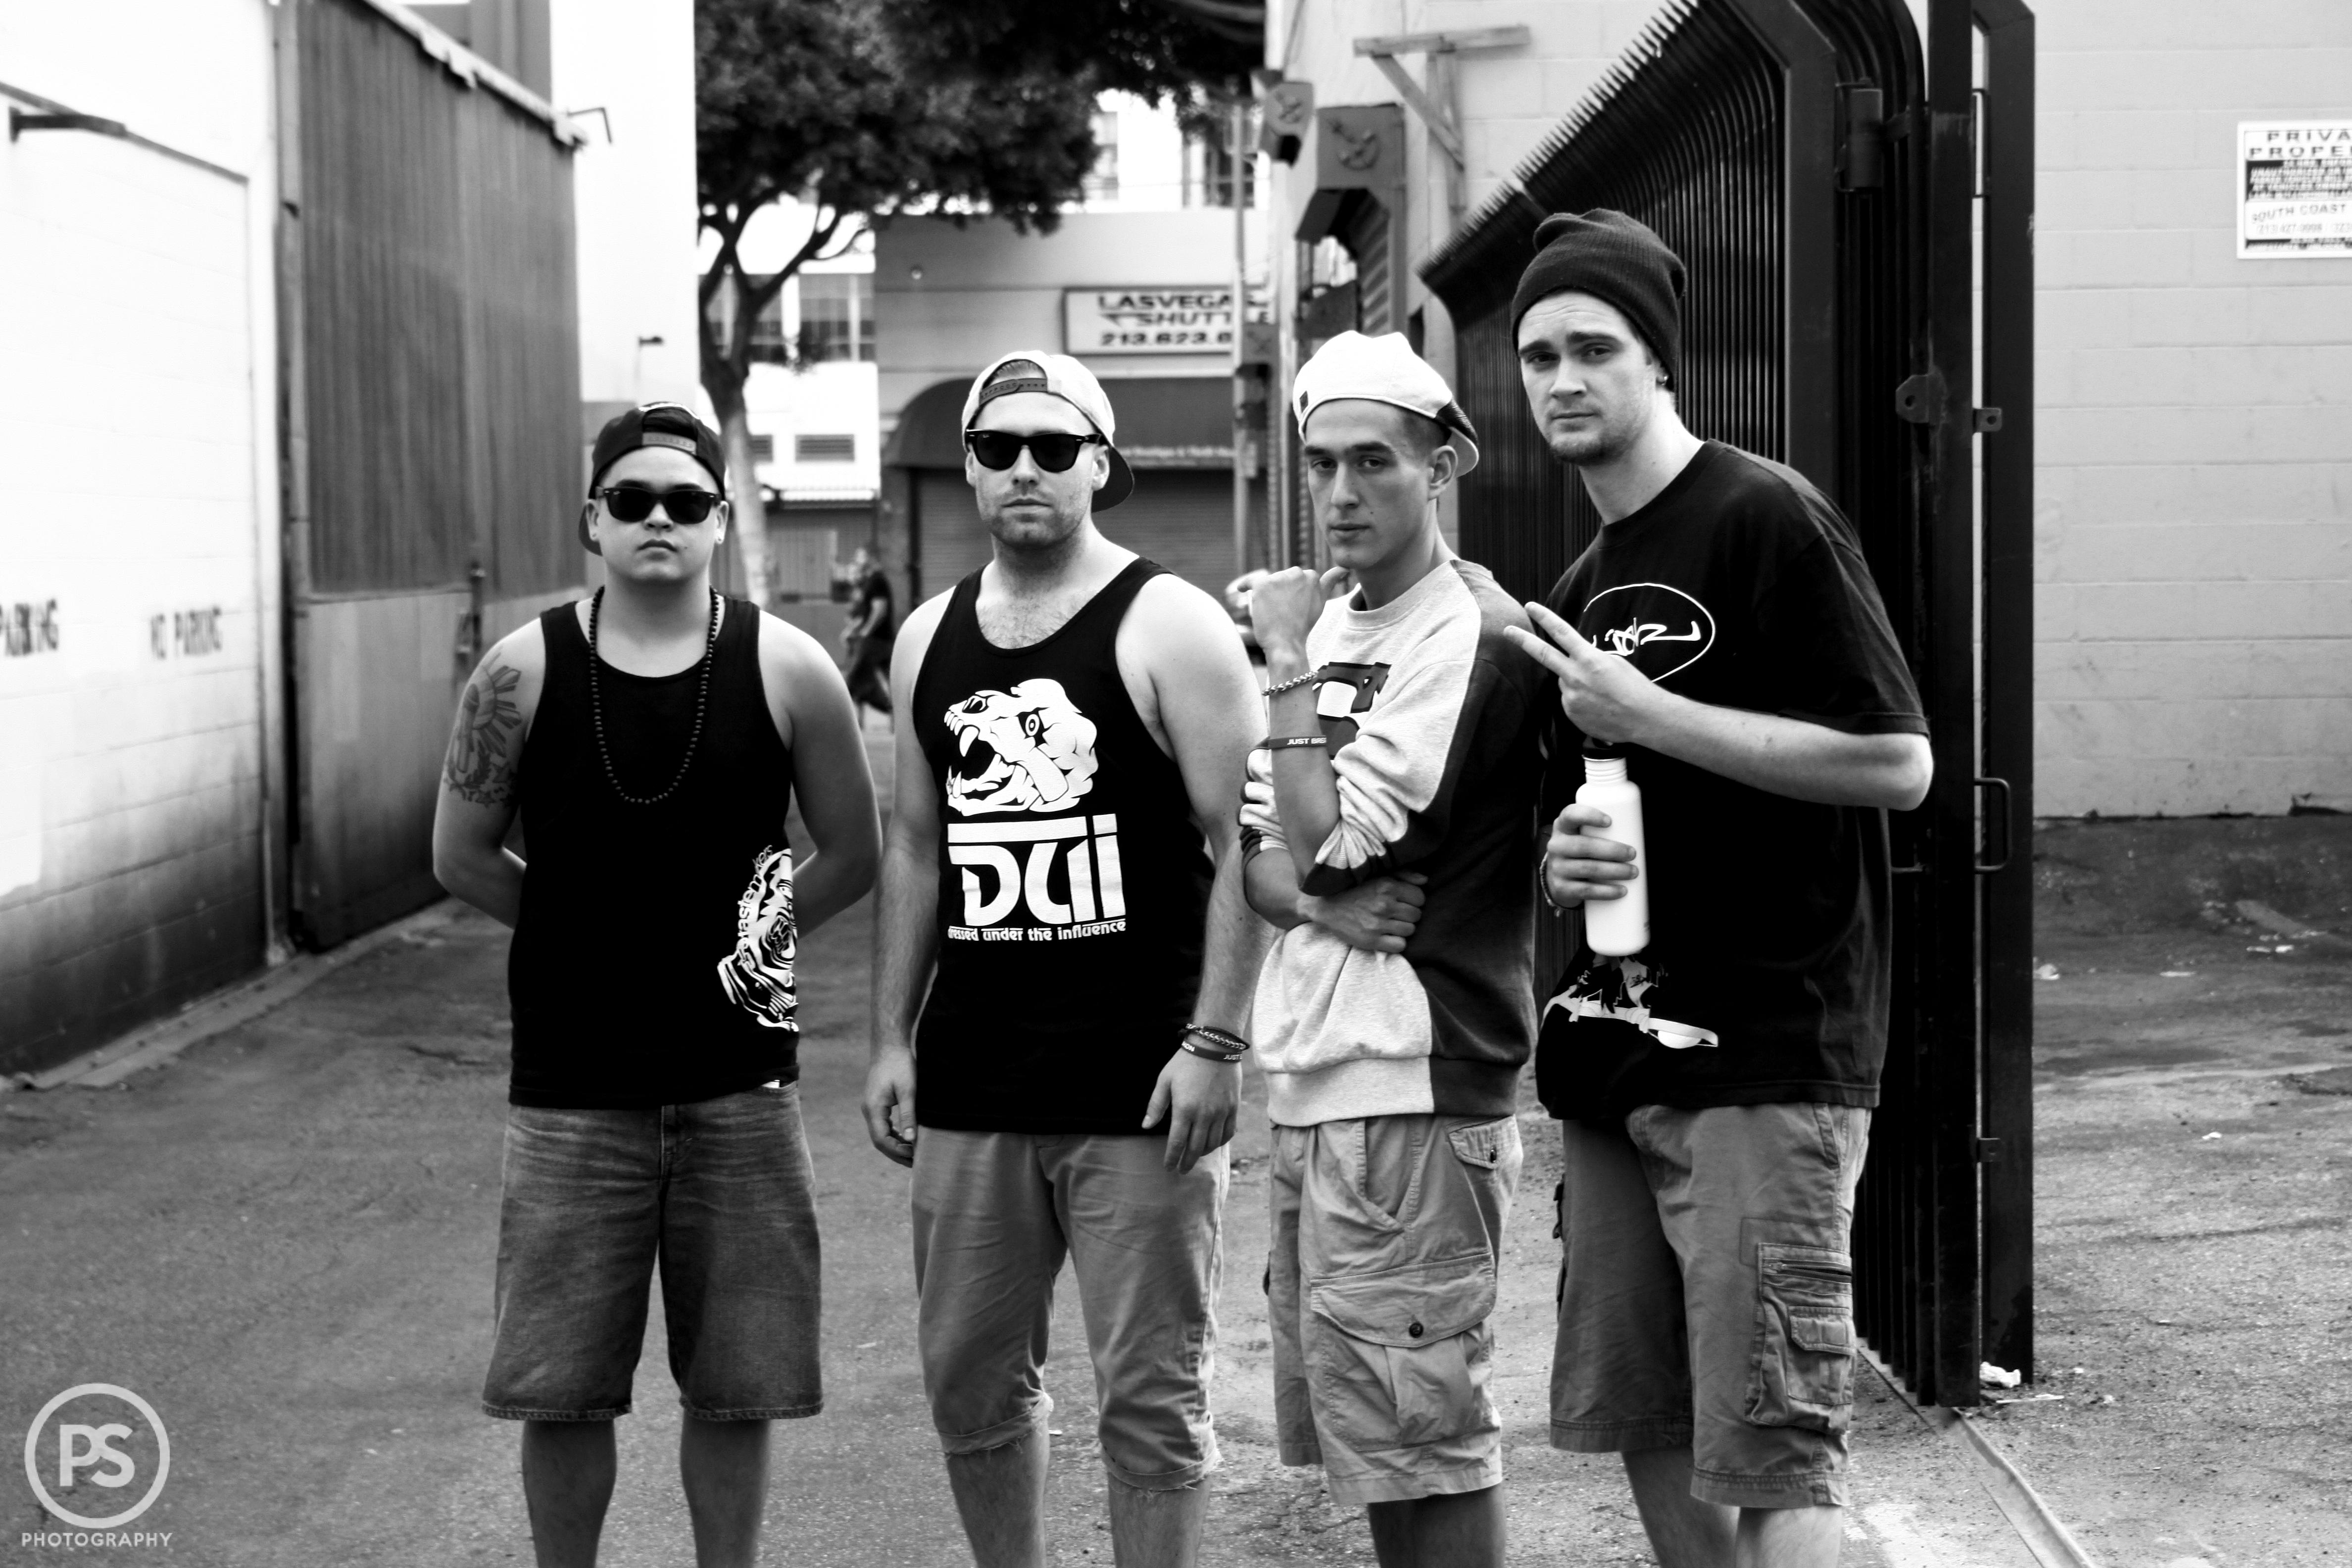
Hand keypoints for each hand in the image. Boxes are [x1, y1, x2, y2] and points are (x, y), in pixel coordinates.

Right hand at [861, 1044, 917, 1165]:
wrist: (890, 1046)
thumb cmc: (900, 1065)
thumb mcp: (908, 1090)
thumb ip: (908, 1115)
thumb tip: (912, 1140)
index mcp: (874, 1108)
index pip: (881, 1139)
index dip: (896, 1151)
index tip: (914, 1156)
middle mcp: (869, 1110)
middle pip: (879, 1141)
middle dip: (896, 1153)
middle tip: (915, 1163)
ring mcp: (871, 1107)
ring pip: (881, 1134)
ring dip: (895, 1146)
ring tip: (913, 1155)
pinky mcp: (877, 1104)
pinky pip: (883, 1126)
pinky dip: (894, 1135)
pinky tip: (907, 1139)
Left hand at [1142, 1048, 1241, 1173]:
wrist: (1214, 1046)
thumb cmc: (1184, 1062)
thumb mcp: (1164, 1081)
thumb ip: (1155, 1106)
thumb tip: (1145, 1126)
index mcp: (1184, 1110)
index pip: (1177, 1143)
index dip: (1172, 1158)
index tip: (1168, 1168)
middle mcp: (1204, 1115)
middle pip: (1196, 1148)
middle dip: (1187, 1162)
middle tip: (1182, 1170)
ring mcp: (1221, 1112)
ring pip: (1212, 1143)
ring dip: (1202, 1153)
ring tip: (1195, 1156)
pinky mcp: (1233, 1108)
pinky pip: (1228, 1133)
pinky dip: (1220, 1142)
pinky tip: (1212, 1143)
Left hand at [1248, 566, 1347, 661]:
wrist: (1287, 643)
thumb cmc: (1302, 625)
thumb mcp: (1320, 601)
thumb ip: (1330, 582)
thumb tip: (1344, 568)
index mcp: (1311, 576)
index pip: (1296, 579)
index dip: (1292, 595)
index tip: (1294, 608)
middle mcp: (1296, 573)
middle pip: (1282, 578)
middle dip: (1281, 592)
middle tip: (1284, 612)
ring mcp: (1279, 578)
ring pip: (1268, 583)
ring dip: (1268, 595)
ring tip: (1273, 613)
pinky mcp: (1262, 584)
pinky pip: (1250, 582)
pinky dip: (1245, 586)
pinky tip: (1241, 589)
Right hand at [1300, 871, 1427, 953]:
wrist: (1325, 905)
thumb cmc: (1354, 887)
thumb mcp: (1377, 874)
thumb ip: (1403, 874)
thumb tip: (1425, 880)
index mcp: (1388, 886)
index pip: (1420, 898)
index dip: (1414, 900)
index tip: (1404, 901)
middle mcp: (1384, 904)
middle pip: (1417, 915)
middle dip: (1409, 914)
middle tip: (1396, 913)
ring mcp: (1377, 924)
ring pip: (1410, 930)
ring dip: (1403, 928)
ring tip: (1391, 924)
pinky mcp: (1370, 940)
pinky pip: (1400, 946)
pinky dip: (1396, 942)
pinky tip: (1387, 936)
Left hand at [1504, 602, 1671, 744]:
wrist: (1644, 718)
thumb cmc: (1635, 687)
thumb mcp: (1614, 662)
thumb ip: (1589, 659)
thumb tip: (1574, 663)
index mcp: (1589, 658)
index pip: (1561, 631)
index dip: (1544, 617)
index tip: (1530, 606)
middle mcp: (1575, 676)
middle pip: (1543, 654)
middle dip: (1523, 640)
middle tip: (1507, 631)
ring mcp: (1570, 696)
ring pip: (1564, 682)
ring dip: (1575, 683)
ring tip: (1600, 693)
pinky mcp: (1571, 713)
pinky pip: (1570, 701)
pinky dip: (1580, 700)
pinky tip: (1598, 706)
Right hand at [1543, 802, 1636, 906]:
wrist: (1559, 876)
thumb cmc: (1582, 850)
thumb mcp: (1582, 834)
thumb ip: (1601, 829)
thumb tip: (1640, 832)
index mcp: (1563, 826)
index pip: (1570, 815)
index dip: (1588, 816)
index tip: (1610, 821)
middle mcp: (1556, 845)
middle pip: (1584, 846)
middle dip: (1612, 850)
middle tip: (1632, 853)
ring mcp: (1557, 868)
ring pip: (1587, 869)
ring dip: (1614, 871)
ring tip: (1633, 872)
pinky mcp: (1561, 887)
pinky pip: (1585, 890)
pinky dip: (1606, 891)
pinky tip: (1621, 890)